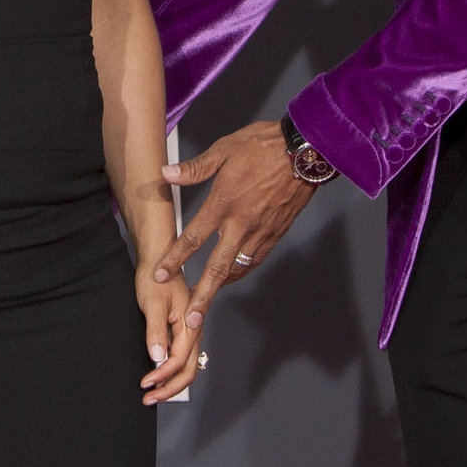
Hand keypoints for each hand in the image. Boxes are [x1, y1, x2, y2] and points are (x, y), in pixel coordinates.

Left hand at [136, 260, 201, 403]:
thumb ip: (156, 331)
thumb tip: (158, 358)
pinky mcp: (181, 331)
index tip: (145, 384)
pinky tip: (157, 375)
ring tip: (151, 393)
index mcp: (189, 325)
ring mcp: (188, 332)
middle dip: (169, 389)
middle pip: (188, 371)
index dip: (162, 376)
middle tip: (149, 399)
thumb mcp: (152, 303)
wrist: (159, 258)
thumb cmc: (156, 277)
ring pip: (186, 367)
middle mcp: (193, 331)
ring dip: (170, 383)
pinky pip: (181, 358)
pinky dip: (170, 372)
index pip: (179, 361)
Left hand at [152, 120, 317, 330]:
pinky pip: (255, 259)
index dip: (175, 259)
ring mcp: (261, 231)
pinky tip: (233, 276)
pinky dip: (242, 271)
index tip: (160, 275)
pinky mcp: (276, 233)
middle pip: (217, 267)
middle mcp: (242, 223)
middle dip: (202, 295)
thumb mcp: (224, 149)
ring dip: (221, 288)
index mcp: (224, 202)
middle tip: (190, 320)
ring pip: (238, 268)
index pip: (194, 238)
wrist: (305, 151)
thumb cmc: (263, 146)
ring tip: (207, 304)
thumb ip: (195, 168)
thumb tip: (166, 174)